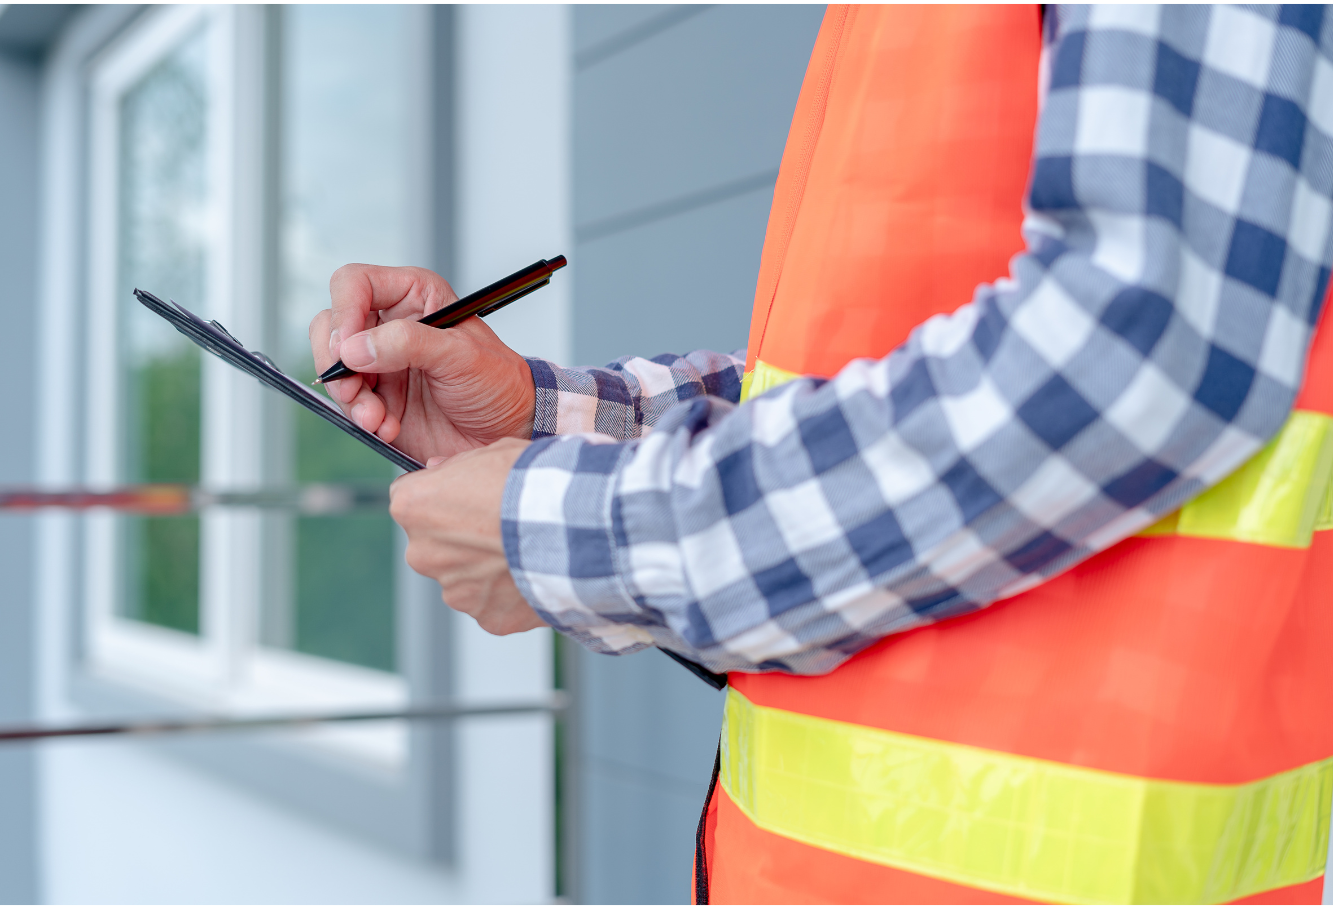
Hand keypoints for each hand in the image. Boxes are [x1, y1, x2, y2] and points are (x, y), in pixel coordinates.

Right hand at [309, 264, 535, 463]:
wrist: (508, 430)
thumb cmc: (498, 383)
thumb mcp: (461, 356)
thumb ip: (408, 344)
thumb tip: (354, 347)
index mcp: (414, 296)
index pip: (355, 284)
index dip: (344, 311)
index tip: (348, 349)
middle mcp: (391, 324)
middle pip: (332, 326)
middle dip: (336, 361)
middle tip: (354, 389)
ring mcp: (382, 361)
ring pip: (334, 368)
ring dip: (350, 397)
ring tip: (377, 418)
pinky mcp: (379, 397)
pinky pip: (348, 402)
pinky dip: (361, 417)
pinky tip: (388, 427)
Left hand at [389, 437, 545, 634]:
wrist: (575, 526)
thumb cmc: (534, 483)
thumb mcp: (493, 452)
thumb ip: (457, 466)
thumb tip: (439, 471)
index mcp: (414, 507)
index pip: (409, 500)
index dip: (439, 497)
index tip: (463, 497)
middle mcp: (423, 553)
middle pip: (433, 545)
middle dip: (459, 538)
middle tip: (499, 525)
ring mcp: (454, 591)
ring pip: (463, 577)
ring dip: (485, 567)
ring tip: (523, 550)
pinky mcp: (487, 617)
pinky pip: (493, 603)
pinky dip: (509, 593)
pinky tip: (533, 572)